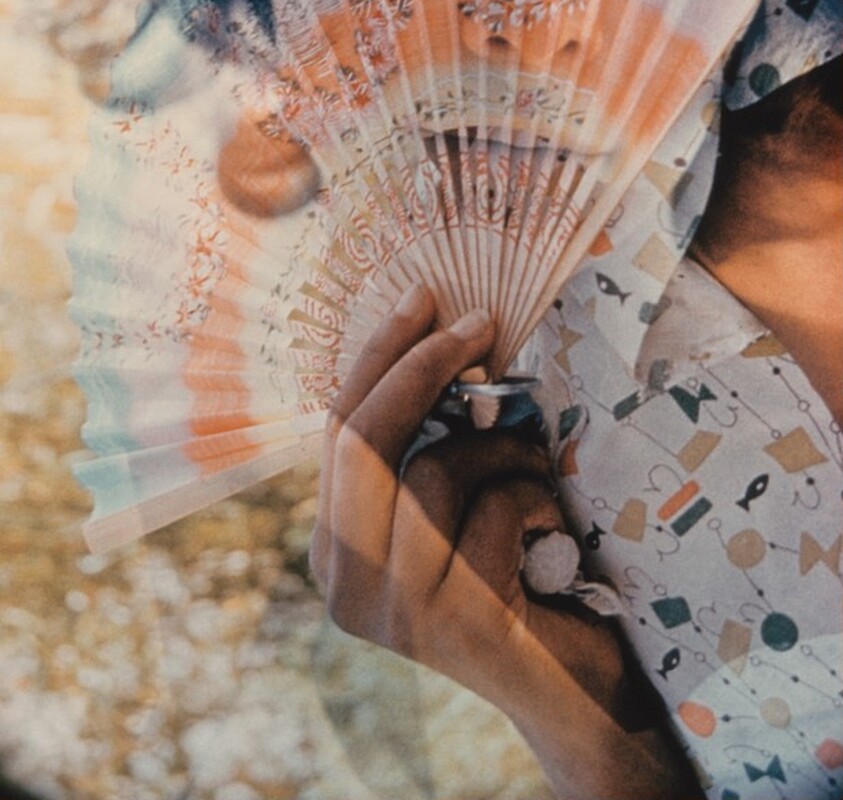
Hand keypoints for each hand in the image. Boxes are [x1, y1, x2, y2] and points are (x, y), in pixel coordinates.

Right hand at [310, 283, 703, 798]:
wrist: (571, 685)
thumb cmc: (514, 571)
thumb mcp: (451, 500)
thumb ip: (422, 442)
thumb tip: (438, 332)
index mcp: (334, 546)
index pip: (337, 431)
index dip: (379, 356)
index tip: (424, 298)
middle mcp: (344, 584)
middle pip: (361, 443)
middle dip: (421, 367)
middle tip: (480, 324)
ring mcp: (393, 611)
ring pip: (430, 472)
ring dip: (500, 449)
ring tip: (534, 470)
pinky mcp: (453, 622)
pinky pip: (490, 510)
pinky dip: (532, 497)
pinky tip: (550, 534)